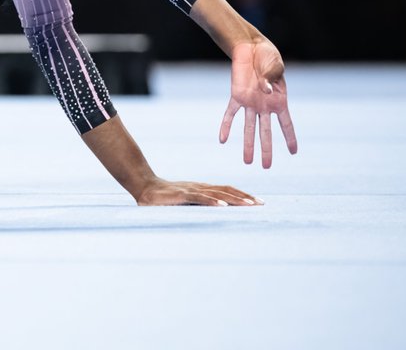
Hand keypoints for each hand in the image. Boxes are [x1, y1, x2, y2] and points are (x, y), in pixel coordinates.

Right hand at [136, 177, 259, 206]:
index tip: (258, 202)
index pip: (226, 190)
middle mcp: (200, 187)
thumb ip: (198, 208)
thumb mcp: (185, 203)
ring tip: (248, 205)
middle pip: (226, 190)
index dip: (242, 195)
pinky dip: (212, 201)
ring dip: (234, 199)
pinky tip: (223, 206)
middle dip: (245, 197)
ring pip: (217, 193)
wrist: (144, 187)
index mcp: (203, 189)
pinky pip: (200, 198)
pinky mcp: (182, 195)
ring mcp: (191, 190)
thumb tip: (215, 218)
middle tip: (261, 204)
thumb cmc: (164, 199)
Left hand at [220, 39, 297, 167]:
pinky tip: (222, 140)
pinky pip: (230, 113)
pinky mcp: (236, 96)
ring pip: (248, 128)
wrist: (251, 47)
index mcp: (279, 100)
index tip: (293, 152)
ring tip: (247, 162)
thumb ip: (270, 79)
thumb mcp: (275, 66)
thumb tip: (263, 90)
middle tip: (266, 166)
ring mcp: (250, 102)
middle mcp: (264, 106)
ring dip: (248, 144)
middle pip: (266, 132)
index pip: (286, 123)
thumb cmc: (268, 57)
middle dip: (266, 150)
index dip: (290, 137)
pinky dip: (226, 126)